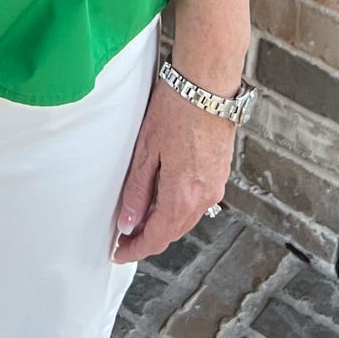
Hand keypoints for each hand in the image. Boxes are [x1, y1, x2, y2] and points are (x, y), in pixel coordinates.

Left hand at [109, 70, 236, 262]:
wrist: (207, 84)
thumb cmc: (175, 109)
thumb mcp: (146, 150)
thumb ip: (137, 190)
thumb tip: (127, 223)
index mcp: (183, 194)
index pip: (156, 237)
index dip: (135, 249)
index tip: (119, 253)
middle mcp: (204, 196)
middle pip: (173, 232)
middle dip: (148, 240)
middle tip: (124, 239)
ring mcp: (215, 185)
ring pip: (186, 220)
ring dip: (163, 226)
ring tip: (139, 222)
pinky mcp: (220, 173)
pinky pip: (198, 204)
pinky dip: (178, 210)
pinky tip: (164, 202)